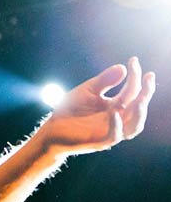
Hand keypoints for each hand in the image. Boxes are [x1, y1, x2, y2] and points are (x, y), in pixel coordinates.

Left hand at [40, 57, 155, 154]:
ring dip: (140, 114)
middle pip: (139, 107)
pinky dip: (116, 126)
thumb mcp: (87, 91)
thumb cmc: (70, 110)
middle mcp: (118, 119)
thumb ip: (104, 81)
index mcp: (116, 106)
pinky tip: (114, 113)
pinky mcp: (98, 141)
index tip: (133, 60)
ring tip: (141, 99)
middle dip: (146, 92)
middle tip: (148, 77)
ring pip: (134, 126)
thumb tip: (123, 68)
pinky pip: (113, 136)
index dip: (135, 76)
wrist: (52, 129)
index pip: (132, 91)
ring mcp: (110, 131)